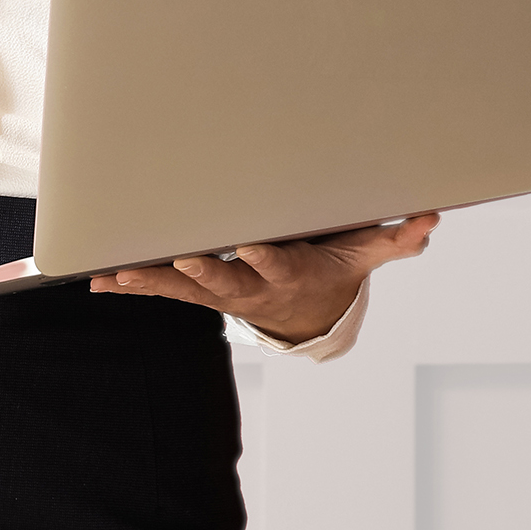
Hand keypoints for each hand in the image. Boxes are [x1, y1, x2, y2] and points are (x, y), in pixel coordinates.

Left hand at [89, 213, 438, 343]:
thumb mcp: (361, 253)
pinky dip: (130, 283)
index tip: (250, 244)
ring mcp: (217, 290)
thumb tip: (430, 219)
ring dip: (151, 280)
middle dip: (204, 271)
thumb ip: (391, 238)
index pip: (275, 262)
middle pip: (224, 279)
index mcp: (289, 270)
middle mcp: (249, 284)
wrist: (303, 310)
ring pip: (181, 287)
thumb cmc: (328, 265)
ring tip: (119, 274)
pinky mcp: (194, 289)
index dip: (263, 255)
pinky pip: (159, 288)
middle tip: (183, 260)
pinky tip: (100, 280)